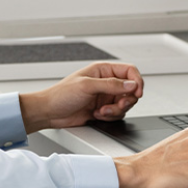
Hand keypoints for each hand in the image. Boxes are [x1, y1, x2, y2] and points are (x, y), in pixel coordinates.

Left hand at [19, 62, 143, 132]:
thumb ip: (111, 85)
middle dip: (125, 100)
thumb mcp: (87, 86)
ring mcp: (105, 96)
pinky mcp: (103, 109)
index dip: (137, 81)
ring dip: (115, 110)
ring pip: (125, 104)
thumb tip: (131, 84)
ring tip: (101, 111)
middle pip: (131, 90)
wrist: (50, 112)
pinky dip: (110, 117)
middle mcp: (106, 82)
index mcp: (103, 70)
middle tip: (116, 106)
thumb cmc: (62, 95)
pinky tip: (96, 115)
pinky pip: (117, 114)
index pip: (129, 71)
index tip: (136, 93)